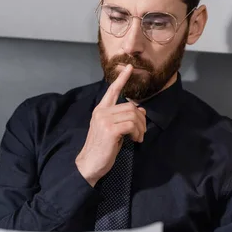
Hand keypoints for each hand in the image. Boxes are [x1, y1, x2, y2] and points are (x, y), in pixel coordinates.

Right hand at [75, 64, 145, 186]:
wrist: (89, 164)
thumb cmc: (102, 149)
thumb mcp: (114, 131)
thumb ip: (124, 119)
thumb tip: (141, 110)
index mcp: (100, 110)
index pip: (112, 90)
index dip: (121, 79)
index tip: (128, 67)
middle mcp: (101, 112)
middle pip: (131, 106)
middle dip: (141, 119)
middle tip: (141, 132)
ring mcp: (104, 120)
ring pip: (133, 115)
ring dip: (141, 128)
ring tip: (138, 138)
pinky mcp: (110, 130)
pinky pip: (131, 125)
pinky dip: (137, 133)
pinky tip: (135, 140)